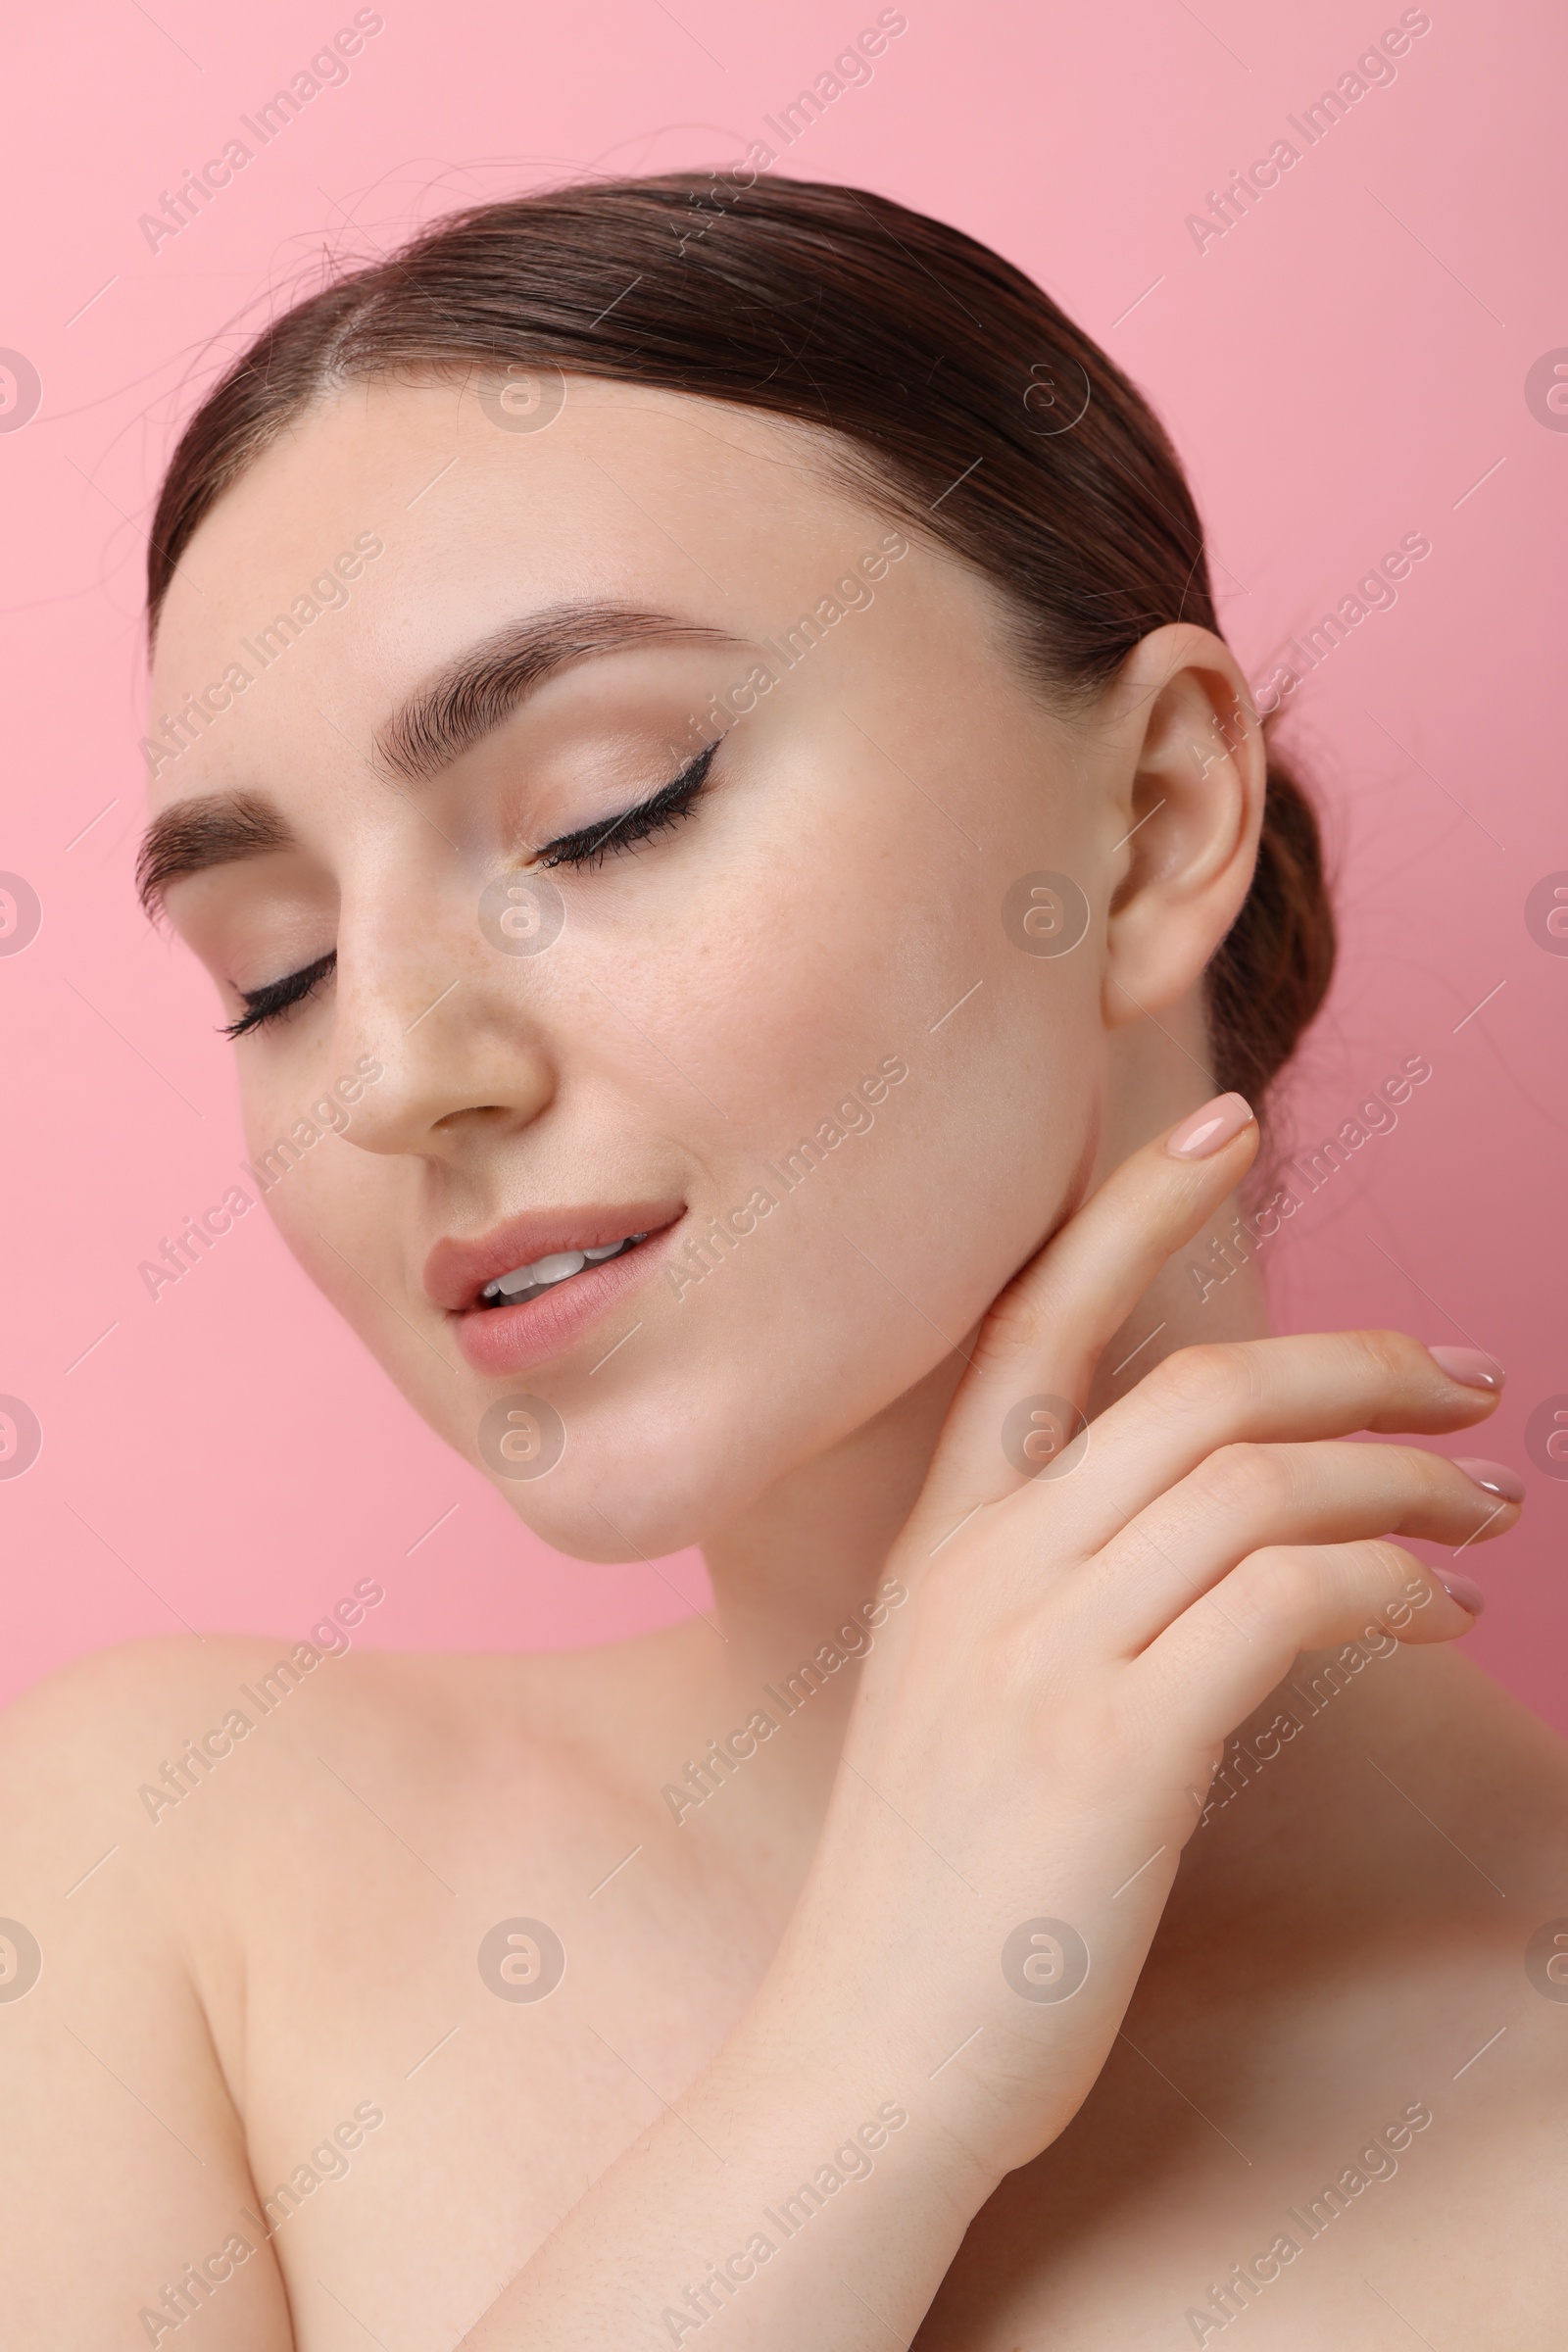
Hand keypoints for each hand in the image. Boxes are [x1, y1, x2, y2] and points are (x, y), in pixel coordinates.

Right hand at [770, 1092, 1516, 2183]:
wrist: (864, 2057)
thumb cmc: (936, 1883)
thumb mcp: (959, 1691)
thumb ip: (1049, 1584)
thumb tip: (1207, 1520)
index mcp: (939, 1540)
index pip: (1036, 1321)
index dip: (1133, 1207)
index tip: (1226, 1123)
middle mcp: (982, 1568)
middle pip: (1193, 1387)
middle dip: (1357, 1359)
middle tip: (1470, 1378)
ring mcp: (1041, 1652)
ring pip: (1252, 1478)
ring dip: (1403, 1474)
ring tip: (1491, 1507)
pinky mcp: (1114, 1748)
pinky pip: (1286, 1600)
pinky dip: (1385, 1582)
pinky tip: (1434, 1614)